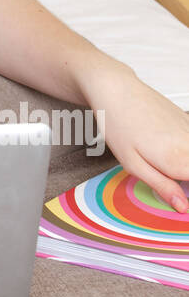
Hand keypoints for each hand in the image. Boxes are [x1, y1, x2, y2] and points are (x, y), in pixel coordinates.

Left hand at [80, 63, 188, 211]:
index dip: (188, 194)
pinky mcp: (187, 120)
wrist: (115, 89)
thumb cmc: (118, 125)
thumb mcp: (133, 165)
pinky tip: (162, 146)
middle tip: (165, 180)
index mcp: (179, 160)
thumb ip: (163, 187)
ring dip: (182, 165)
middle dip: (184, 179)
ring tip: (158, 160)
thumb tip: (183, 207)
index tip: (178, 196)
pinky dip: (183, 151)